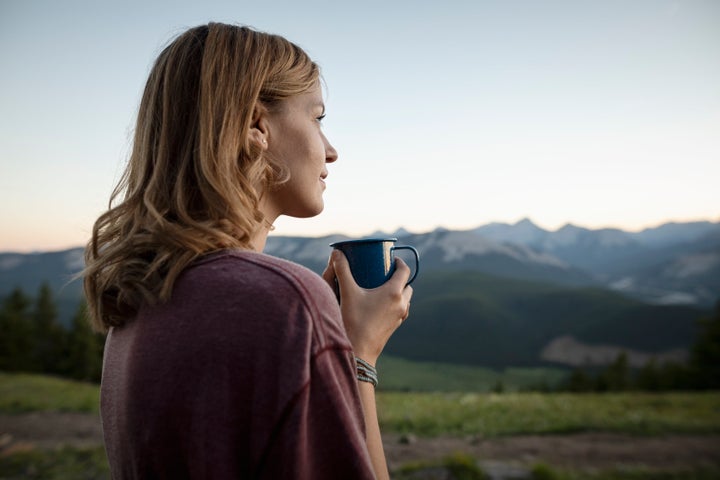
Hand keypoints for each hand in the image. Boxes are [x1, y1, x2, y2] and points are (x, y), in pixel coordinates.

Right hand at [322, 250, 412, 364]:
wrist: (358, 352)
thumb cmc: (353, 321)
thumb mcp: (347, 292)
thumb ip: (342, 271)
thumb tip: (336, 252)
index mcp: (394, 293)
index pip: (404, 271)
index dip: (399, 262)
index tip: (390, 258)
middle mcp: (401, 304)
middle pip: (407, 284)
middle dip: (398, 277)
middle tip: (384, 272)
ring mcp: (400, 317)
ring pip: (405, 298)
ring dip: (398, 291)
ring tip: (381, 288)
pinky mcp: (395, 326)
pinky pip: (400, 310)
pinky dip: (395, 303)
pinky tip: (379, 304)